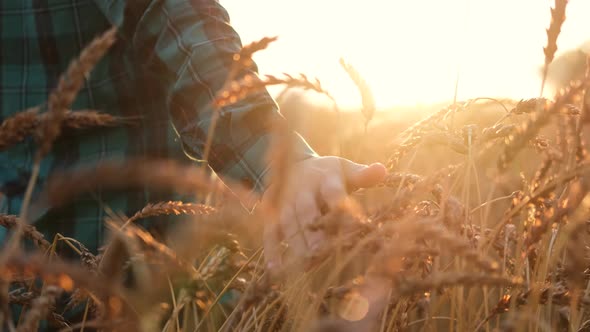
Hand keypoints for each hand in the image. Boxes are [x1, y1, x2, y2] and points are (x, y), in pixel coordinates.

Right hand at [261, 156, 385, 270]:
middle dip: (312, 230)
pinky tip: (276, 269)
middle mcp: (303, 189)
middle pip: (307, 210)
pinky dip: (271, 250)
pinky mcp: (271, 212)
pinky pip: (270, 231)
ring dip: (296, 242)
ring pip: (289, 222)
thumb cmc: (329, 174)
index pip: (333, 192)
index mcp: (325, 178)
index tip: (353, 225)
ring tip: (305, 263)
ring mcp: (285, 201)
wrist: (293, 163)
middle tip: (320, 250)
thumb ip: (363, 175)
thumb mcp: (346, 170)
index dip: (340, 207)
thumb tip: (382, 170)